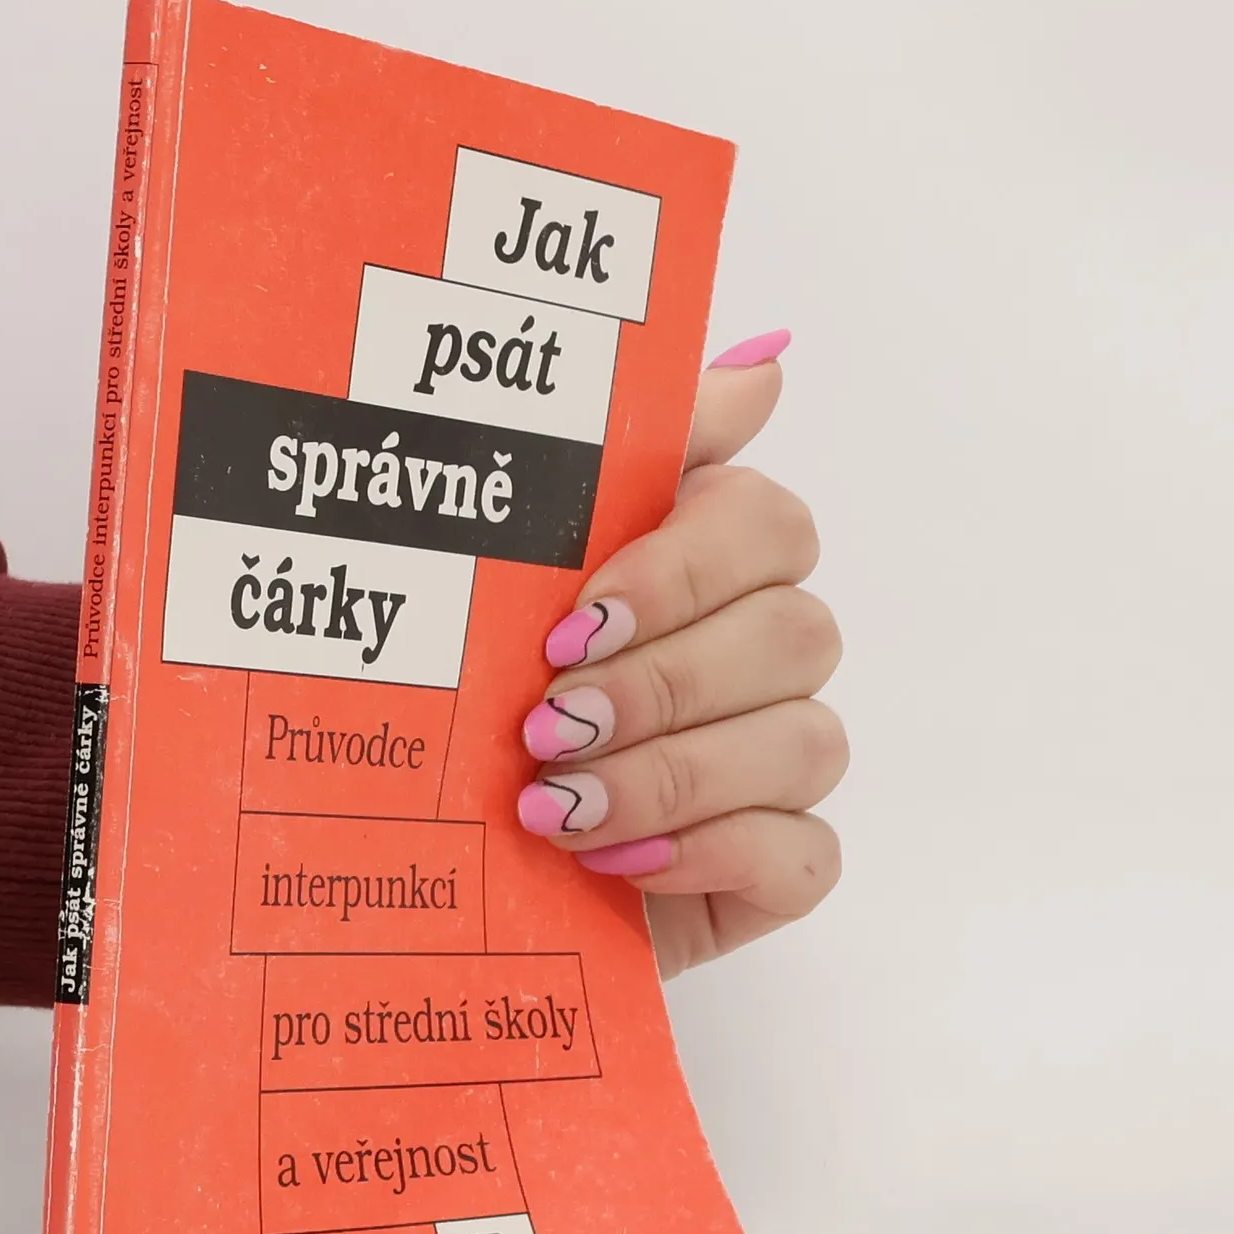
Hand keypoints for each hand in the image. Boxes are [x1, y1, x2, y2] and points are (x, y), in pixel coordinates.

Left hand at [515, 331, 845, 977]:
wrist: (426, 869)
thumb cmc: (465, 710)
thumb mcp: (505, 574)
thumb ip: (627, 460)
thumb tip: (765, 362)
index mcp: (701, 569)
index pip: (768, 525)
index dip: (686, 569)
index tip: (574, 619)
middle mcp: (754, 659)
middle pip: (798, 634)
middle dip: (665, 684)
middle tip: (549, 726)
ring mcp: (773, 769)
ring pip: (807, 744)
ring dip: (673, 776)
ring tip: (557, 810)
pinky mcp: (775, 871)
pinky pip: (807, 856)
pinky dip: (714, 855)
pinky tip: (622, 862)